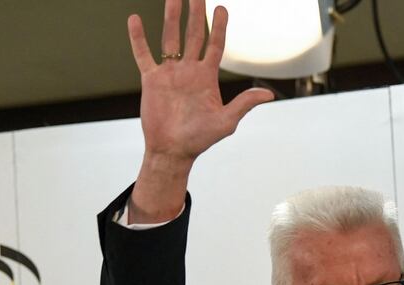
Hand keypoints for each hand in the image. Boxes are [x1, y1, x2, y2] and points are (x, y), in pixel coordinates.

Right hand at [127, 0, 273, 222]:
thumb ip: (244, 103)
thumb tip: (269, 93)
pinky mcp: (151, 80)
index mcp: (207, 77)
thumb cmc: (200, 139)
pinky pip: (143, 54)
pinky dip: (138, 38)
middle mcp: (189, 70)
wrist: (173, 151)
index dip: (219, 27)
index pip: (215, 45)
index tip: (222, 8)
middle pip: (194, 35)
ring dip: (171, 17)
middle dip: (196, 14)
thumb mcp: (226, 121)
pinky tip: (134, 19)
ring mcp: (169, 73)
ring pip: (170, 38)